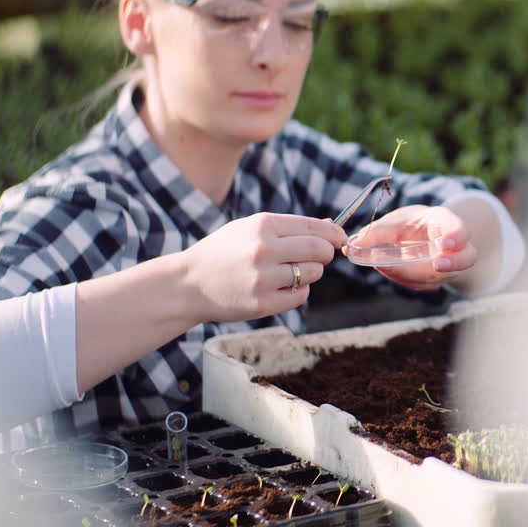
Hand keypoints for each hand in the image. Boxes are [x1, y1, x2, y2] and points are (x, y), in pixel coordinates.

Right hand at [181, 213, 345, 321]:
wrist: (187, 284)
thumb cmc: (221, 253)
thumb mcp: (247, 228)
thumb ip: (288, 227)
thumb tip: (329, 225)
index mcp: (262, 225)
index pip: (315, 227)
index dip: (334, 233)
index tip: (339, 239)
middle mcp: (264, 250)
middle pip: (320, 250)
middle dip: (326, 253)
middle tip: (320, 257)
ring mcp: (263, 278)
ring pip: (312, 274)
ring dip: (310, 274)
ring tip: (289, 273)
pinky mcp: (262, 303)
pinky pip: (300, 296)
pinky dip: (298, 292)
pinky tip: (280, 287)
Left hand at [348, 205, 476, 290]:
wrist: (420, 236)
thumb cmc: (410, 225)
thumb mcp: (395, 221)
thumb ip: (376, 232)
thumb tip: (351, 246)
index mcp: (446, 223)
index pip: (459, 229)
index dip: (456, 236)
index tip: (447, 243)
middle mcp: (456, 247)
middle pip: (465, 258)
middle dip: (452, 263)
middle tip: (437, 266)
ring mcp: (450, 267)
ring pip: (442, 276)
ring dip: (414, 274)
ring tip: (386, 266)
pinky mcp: (438, 281)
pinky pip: (425, 285)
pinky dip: (406, 279)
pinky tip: (389, 269)